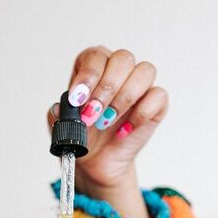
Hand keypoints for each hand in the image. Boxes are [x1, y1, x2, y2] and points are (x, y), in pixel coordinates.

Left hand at [47, 46, 168, 217]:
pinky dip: (141, 113)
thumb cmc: (82, 135)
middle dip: (106, 88)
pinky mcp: (156, 102)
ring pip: (145, 71)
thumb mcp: (62, 125)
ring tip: (106, 121)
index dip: (88, 75)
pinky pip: (158, 95)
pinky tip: (124, 130)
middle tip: (92, 113)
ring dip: (123, 98)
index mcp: (94, 67)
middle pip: (122, 59)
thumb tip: (59, 107)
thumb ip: (58, 113)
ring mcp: (140, 85)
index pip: (95, 56)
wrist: (97, 161)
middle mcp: (119, 70)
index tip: (78, 99)